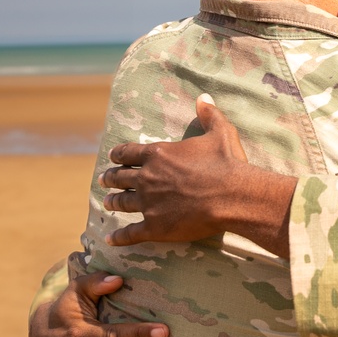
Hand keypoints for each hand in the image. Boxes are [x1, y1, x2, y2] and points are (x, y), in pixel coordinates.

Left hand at [102, 94, 294, 257]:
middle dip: (110, 178)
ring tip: (107, 203)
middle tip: (103, 180)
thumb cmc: (227, 163)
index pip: (129, 152)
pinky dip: (119, 236)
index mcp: (159, 154)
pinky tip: (110, 238)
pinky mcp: (155, 227)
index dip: (118, 155)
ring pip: (123, 202)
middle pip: (121, 177)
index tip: (112, 157)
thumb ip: (209, 115)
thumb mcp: (221, 132)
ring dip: (113, 202)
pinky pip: (131, 232)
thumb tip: (204, 98)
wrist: (233, 196)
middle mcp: (148, 178)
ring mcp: (149, 203)